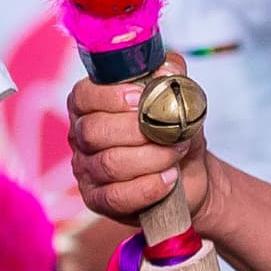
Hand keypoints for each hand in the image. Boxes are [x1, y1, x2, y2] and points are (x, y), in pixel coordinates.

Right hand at [67, 66, 211, 234]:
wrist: (190, 173)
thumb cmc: (175, 131)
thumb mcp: (178, 98)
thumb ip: (172, 75)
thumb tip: (166, 69)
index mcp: (90, 105)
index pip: (83, 96)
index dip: (109, 97)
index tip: (140, 98)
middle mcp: (81, 137)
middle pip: (93, 131)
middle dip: (137, 130)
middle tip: (169, 131)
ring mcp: (86, 170)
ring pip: (109, 164)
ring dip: (150, 158)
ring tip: (176, 152)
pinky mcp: (98, 200)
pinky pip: (116, 197)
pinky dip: (147, 187)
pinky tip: (169, 179)